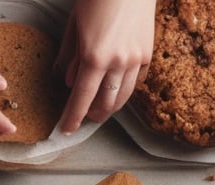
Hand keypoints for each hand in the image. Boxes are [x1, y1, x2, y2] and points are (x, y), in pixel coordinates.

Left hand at [56, 0, 155, 133]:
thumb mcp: (75, 25)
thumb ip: (70, 56)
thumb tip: (68, 82)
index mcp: (95, 56)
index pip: (82, 97)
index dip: (73, 116)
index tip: (67, 129)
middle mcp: (118, 63)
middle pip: (106, 103)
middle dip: (94, 114)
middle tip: (84, 118)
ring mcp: (136, 60)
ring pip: (123, 97)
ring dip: (111, 107)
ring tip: (101, 109)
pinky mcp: (147, 54)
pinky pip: (136, 81)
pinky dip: (125, 89)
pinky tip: (117, 89)